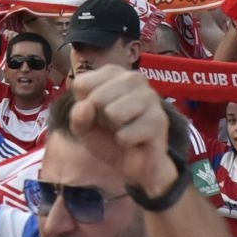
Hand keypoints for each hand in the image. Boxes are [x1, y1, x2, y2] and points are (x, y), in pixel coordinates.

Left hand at [64, 67, 183, 194]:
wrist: (134, 162)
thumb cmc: (107, 137)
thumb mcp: (83, 127)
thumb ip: (77, 116)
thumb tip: (86, 106)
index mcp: (112, 73)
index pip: (81, 84)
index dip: (83, 106)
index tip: (96, 113)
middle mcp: (133, 78)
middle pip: (96, 98)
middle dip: (99, 118)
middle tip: (113, 124)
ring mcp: (149, 96)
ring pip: (112, 113)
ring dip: (113, 129)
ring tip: (124, 129)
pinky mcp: (158, 119)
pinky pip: (124, 135)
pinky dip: (124, 142)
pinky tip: (135, 140)